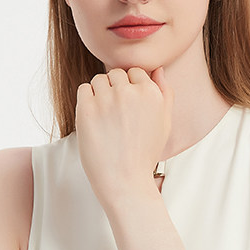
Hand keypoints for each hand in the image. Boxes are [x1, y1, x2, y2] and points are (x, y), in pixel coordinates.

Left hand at [75, 67, 172, 208]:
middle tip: (115, 116)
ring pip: (99, 80)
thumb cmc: (145, 154)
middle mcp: (130, 92)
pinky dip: (86, 100)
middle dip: (114, 89)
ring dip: (99, 94)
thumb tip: (157, 69)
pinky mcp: (87, 108)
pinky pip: (84, 89)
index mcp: (152, 93)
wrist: (125, 181)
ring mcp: (107, 99)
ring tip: (105, 119)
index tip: (127, 107)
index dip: (130, 88)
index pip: (135, 72)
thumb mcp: (165, 123)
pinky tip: (94, 119)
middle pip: (116, 74)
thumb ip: (165, 93)